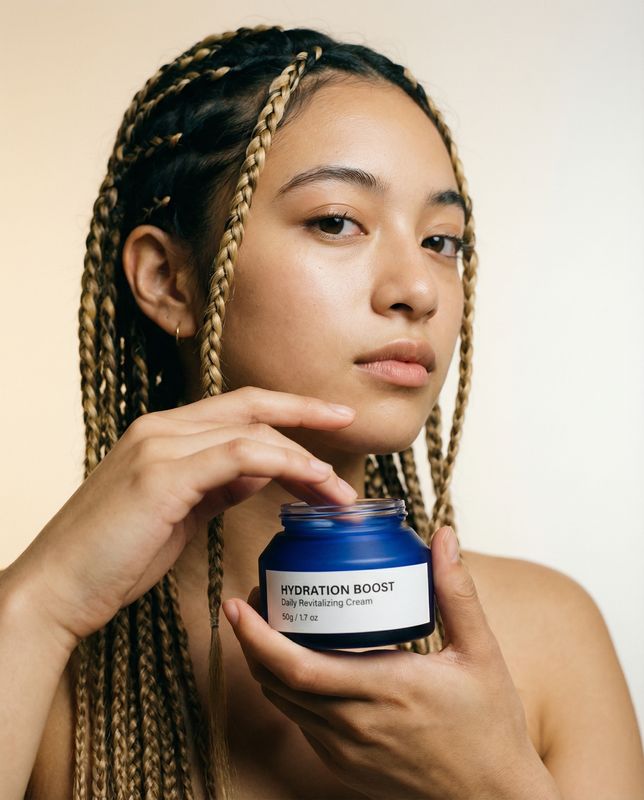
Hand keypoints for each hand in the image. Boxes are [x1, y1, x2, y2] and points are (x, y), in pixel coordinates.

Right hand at [5, 387, 357, 650]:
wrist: (57, 589)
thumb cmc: (114, 556)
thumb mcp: (177, 513)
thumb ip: (215, 486)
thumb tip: (259, 473)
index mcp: (162, 432)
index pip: (239, 407)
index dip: (288, 409)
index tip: (330, 421)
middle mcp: (161, 427)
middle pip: (252, 406)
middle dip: (307, 415)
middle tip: (347, 432)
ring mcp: (159, 446)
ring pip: (252, 430)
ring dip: (304, 456)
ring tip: (337, 489)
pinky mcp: (162, 475)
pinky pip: (240, 456)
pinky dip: (282, 464)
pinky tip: (309, 483)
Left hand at [223, 526, 558, 799]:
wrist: (493, 797)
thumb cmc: (489, 726)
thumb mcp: (480, 653)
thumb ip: (456, 592)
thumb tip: (442, 536)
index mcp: (385, 688)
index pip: (298, 666)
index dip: (258, 636)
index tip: (238, 603)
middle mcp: (355, 724)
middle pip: (277, 682)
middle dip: (250, 641)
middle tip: (248, 602)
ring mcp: (345, 750)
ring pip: (283, 704)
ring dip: (264, 665)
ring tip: (265, 625)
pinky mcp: (344, 765)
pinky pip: (300, 722)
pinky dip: (287, 690)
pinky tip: (296, 663)